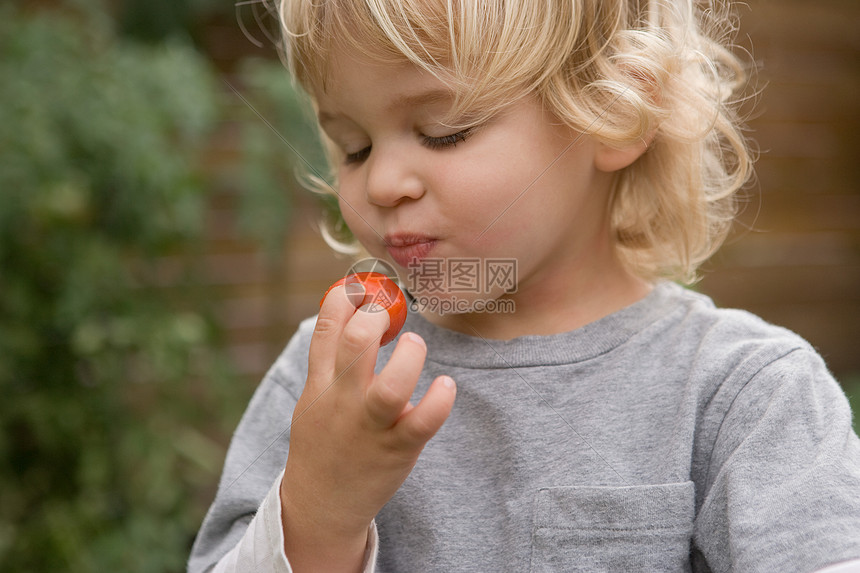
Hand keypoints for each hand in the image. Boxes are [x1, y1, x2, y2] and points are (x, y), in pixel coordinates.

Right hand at [280, 283, 456, 571]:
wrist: (321, 503)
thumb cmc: (325, 439)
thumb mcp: (314, 396)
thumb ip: (331, 357)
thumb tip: (353, 307)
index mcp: (319, 382)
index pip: (327, 327)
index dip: (347, 296)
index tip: (365, 286)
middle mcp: (342, 401)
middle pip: (356, 346)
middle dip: (378, 317)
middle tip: (391, 313)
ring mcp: (370, 427)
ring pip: (391, 387)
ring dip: (410, 357)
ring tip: (415, 346)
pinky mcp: (397, 449)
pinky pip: (423, 422)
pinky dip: (439, 400)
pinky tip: (445, 385)